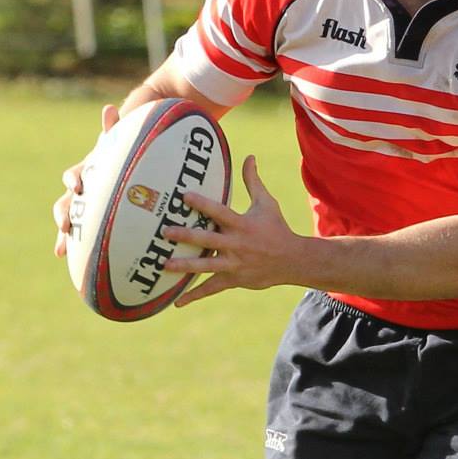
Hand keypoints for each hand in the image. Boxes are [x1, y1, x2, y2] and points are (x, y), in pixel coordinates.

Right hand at [53, 104, 118, 257]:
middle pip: (65, 202)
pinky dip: (67, 244)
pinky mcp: (85, 220)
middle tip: (66, 224)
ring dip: (63, 232)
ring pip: (67, 220)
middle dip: (63, 213)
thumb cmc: (118, 157)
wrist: (115, 169)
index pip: (75, 175)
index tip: (78, 187)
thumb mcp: (118, 146)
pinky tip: (61, 255)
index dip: (74, 181)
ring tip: (61, 247)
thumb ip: (114, 130)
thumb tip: (110, 107)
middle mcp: (79, 191)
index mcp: (86, 173)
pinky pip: (75, 234)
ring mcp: (80, 206)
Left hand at [159, 157, 303, 305]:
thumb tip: (248, 156)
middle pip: (207, 240)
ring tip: (164, 264)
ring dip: (185, 266)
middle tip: (165, 232)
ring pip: (206, 266)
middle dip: (186, 236)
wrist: (293, 260)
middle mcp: (237, 244)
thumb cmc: (276, 228)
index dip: (202, 203)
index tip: (183, 195)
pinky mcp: (234, 279)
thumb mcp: (266, 203)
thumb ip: (252, 181)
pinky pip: (212, 288)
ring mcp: (235, 264)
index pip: (219, 211)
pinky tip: (177, 301)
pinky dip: (195, 295)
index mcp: (243, 224)